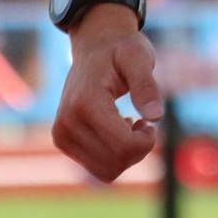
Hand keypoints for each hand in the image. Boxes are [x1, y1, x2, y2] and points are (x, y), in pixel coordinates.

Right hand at [50, 5, 165, 182]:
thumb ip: (147, 86)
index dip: (146, 140)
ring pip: (106, 172)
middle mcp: (66, 124)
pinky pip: (97, 168)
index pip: (123, 146)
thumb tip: (156, 117)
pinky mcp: (62, 141)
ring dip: (126, 154)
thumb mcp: (138, 58)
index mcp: (85, 103)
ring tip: (128, 124)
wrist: (94, 46)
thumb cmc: (121, 49)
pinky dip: (114, 156)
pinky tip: (117, 129)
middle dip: (138, 148)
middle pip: (115, 163)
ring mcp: (61, 135)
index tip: (150, 121)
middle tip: (142, 122)